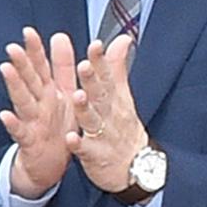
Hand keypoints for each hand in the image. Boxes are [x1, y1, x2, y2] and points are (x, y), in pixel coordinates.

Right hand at [0, 27, 78, 200]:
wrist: (50, 163)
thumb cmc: (57, 126)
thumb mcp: (64, 92)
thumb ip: (62, 65)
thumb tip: (59, 36)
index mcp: (48, 91)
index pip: (40, 66)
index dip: (34, 49)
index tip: (29, 32)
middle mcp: (38, 103)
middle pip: (29, 80)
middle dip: (21, 63)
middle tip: (13, 47)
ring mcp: (31, 121)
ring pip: (22, 101)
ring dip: (14, 86)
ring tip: (6, 70)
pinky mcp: (29, 141)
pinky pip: (21, 132)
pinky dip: (13, 124)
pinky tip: (5, 115)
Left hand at [67, 33, 149, 195]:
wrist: (136, 167)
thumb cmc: (124, 129)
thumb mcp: (123, 97)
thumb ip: (117, 68)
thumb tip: (122, 39)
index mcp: (114, 99)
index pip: (108, 76)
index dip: (101, 61)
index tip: (95, 45)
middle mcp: (109, 115)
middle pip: (100, 95)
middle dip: (92, 80)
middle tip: (83, 65)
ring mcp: (103, 135)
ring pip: (93, 120)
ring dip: (85, 108)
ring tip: (78, 96)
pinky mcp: (95, 156)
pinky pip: (85, 150)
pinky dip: (78, 144)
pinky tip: (70, 138)